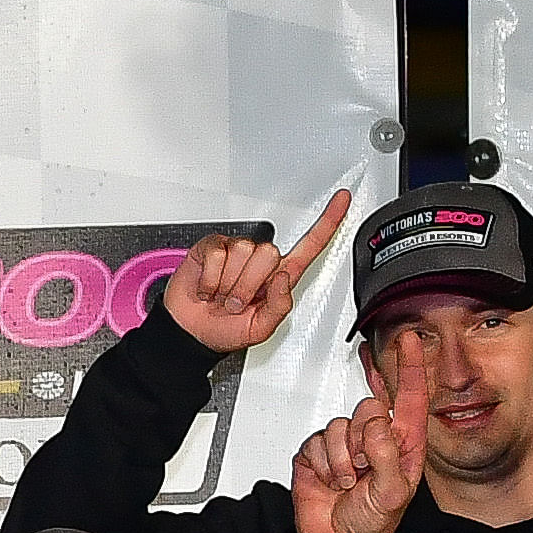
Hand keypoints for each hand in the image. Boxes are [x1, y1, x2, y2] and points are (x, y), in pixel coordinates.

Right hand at [161, 186, 345, 352]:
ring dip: (228, 283)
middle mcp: (259, 260)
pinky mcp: (211, 248)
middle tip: (237, 301)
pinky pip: (218, 254)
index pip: (311, 244)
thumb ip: (280, 306)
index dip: (329, 221)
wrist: (190, 333)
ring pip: (243, 252)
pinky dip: (210, 278)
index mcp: (280, 276)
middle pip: (270, 252)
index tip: (343, 199)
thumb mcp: (261, 329)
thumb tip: (283, 278)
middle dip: (249, 283)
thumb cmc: (224, 330)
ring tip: (221, 295)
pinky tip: (208, 287)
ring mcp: (235, 252)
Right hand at [286, 365, 426, 532]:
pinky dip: (321, 464)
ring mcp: (345, 444)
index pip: (410, 397)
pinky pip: (316, 441)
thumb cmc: (370, 522)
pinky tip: (329, 479)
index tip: (410, 341)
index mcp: (404, 443)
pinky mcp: (317, 451)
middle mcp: (375, 438)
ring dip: (341, 459)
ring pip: (341, 424)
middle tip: (364, 468)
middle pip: (369, 407)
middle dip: (364, 440)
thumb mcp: (393, 493)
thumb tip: (376, 428)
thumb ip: (388, 457)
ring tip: (347, 480)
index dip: (410, 367)